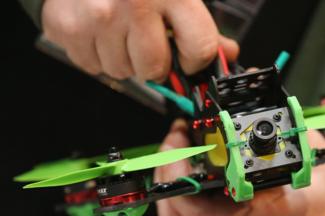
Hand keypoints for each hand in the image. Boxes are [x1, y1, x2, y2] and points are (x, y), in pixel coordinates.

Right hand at [42, 0, 238, 79]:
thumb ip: (201, 25)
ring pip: (121, 72)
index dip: (194, 60)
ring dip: (123, 59)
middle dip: (153, 62)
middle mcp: (133, 4)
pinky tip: (98, 30)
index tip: (186, 56)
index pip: (199, 49)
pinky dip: (97, 55)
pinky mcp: (67, 27)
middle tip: (145, 39)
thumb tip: (228, 53)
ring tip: (118, 29)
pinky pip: (92, 67)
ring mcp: (97, 17)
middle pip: (154, 68)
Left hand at [155, 120, 324, 215]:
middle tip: (178, 135)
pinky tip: (179, 176)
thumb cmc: (318, 202)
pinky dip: (173, 198)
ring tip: (175, 151)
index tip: (185, 138)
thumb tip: (250, 80)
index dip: (188, 172)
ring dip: (167, 181)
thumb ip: (276, 121)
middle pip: (186, 212)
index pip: (218, 205)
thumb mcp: (308, 157)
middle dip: (171, 167)